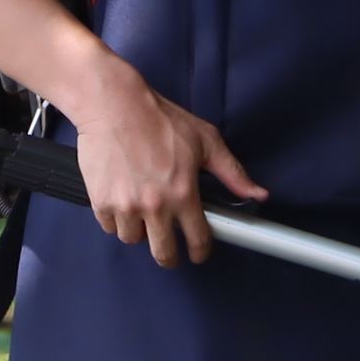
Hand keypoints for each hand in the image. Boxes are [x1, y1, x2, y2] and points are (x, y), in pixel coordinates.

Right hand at [65, 58, 263, 265]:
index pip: (198, 240)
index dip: (201, 251)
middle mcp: (155, 206)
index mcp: (183, 194)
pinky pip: (109, 226)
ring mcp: (125, 206)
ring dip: (140, 231)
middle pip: (163, 254)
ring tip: (143, 214)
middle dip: (169, 256)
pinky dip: (116, 219)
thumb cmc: (160, 119)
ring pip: (133, 240)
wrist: (114, 104)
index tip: (199, 252)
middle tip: (169, 249)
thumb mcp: (205, 140)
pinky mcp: (101, 201)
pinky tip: (122, 203)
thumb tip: (259, 194)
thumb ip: (232, 172)